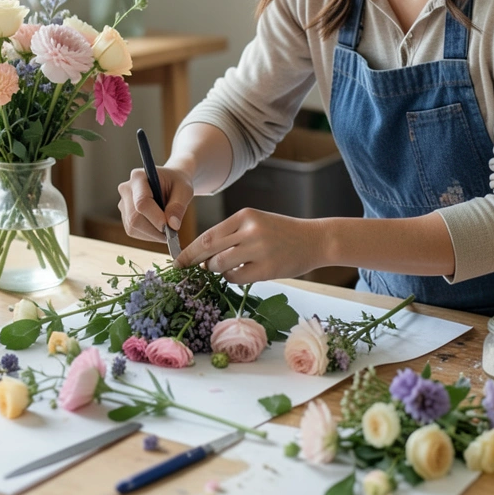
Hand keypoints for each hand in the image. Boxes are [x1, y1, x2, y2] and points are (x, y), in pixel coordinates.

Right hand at [117, 166, 193, 242]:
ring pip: (133, 227)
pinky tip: (159, 228)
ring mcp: (123, 203)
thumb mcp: (184, 190)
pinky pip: (133, 231)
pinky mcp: (124, 215)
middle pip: (135, 218)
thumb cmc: (177, 183)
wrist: (170, 182)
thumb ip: (178, 206)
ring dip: (153, 234)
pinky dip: (148, 235)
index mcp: (139, 177)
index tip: (170, 228)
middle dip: (155, 230)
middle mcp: (126, 189)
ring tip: (167, 228)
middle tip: (172, 233)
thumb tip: (173, 225)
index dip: (155, 218)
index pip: (142, 202)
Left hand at [175, 208, 327, 283]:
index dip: (190, 250)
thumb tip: (203, 259)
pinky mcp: (267, 268)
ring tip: (223, 269)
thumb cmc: (282, 233)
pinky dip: (232, 278)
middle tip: (182, 270)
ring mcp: (259, 249)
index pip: (208, 235)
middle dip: (192, 261)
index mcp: (244, 216)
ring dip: (215, 270)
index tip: (178, 260)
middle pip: (209, 248)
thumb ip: (231, 236)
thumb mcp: (256, 223)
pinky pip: (237, 278)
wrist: (315, 239)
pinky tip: (240, 273)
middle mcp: (250, 230)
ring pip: (220, 264)